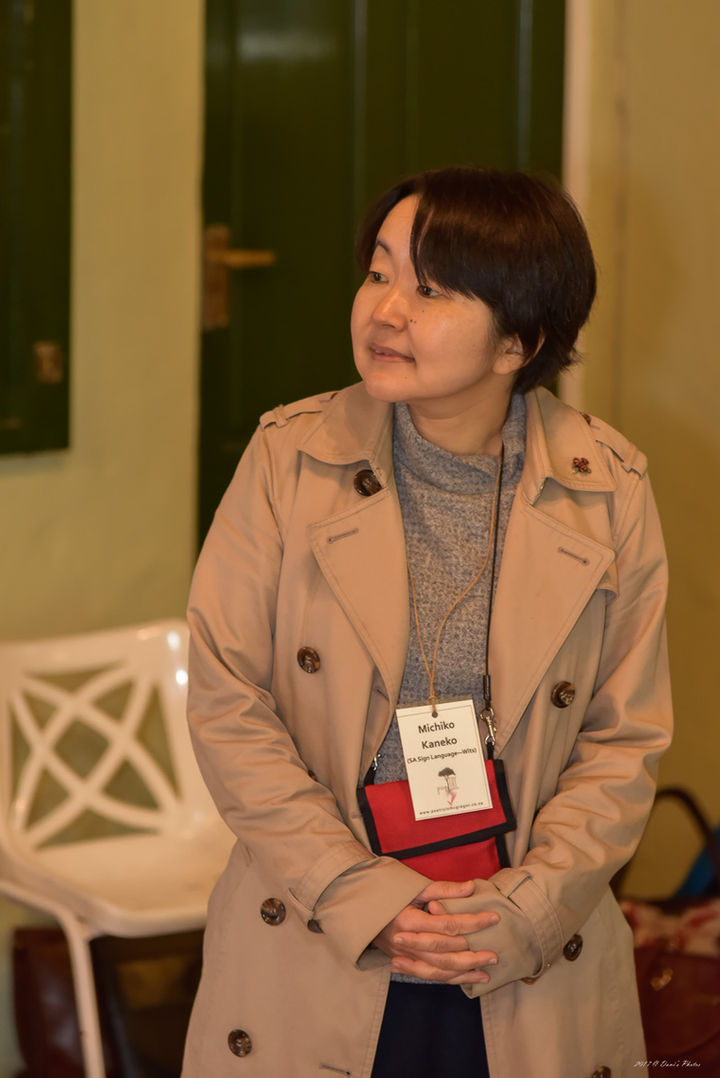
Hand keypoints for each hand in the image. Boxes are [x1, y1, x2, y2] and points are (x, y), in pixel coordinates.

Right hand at [373, 879, 498, 984]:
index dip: (472, 922)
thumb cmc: (391, 894)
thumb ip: (444, 889)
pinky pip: (430, 976)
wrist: (362, 909)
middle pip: (445, 953)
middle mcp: (406, 941)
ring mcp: (404, 956)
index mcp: (409, 919)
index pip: (447, 924)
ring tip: (487, 970)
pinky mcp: (404, 963)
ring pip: (438, 971)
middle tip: (494, 954)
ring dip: (465, 972)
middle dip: (472, 954)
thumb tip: (471, 887)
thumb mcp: (414, 887)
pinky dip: (451, 979)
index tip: (493, 918)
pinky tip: (469, 978)